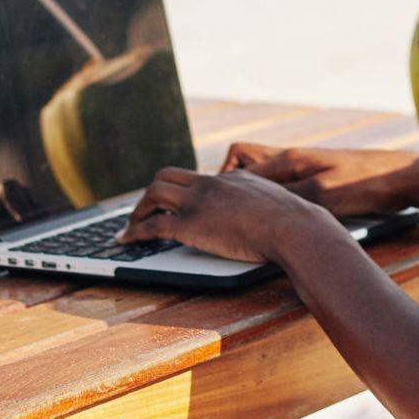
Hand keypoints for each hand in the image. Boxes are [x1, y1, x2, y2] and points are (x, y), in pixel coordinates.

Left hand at [116, 166, 335, 263]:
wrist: (292, 226)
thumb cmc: (292, 221)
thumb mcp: (273, 200)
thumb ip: (259, 201)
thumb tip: (265, 213)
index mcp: (229, 178)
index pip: (194, 177)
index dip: (178, 189)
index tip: (172, 202)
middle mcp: (209, 184)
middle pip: (166, 177)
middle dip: (150, 194)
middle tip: (143, 211)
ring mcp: (198, 203)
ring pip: (153, 194)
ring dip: (137, 211)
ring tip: (130, 227)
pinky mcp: (191, 225)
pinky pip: (152, 225)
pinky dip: (133, 232)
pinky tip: (125, 241)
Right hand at [220, 142, 418, 218]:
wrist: (400, 178)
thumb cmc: (363, 182)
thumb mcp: (322, 193)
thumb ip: (288, 196)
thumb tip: (256, 202)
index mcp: (290, 159)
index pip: (240, 161)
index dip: (223, 181)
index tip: (214, 202)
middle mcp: (293, 161)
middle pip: (246, 163)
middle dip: (231, 182)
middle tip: (226, 207)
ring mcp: (305, 171)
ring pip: (264, 178)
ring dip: (253, 194)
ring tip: (247, 217)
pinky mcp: (318, 184)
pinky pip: (282, 190)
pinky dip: (273, 203)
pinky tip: (278, 221)